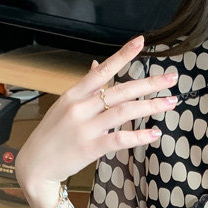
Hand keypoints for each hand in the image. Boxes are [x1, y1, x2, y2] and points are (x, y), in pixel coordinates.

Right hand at [14, 34, 178, 207]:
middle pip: (120, 90)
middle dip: (149, 83)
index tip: (141, 42)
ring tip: (170, 102)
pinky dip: (138, 136)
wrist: (35, 165)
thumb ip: (85, 86)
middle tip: (172, 78)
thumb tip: (97, 64)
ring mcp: (85, 127)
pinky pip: (119, 139)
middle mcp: (80, 107)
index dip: (123, 55)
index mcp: (74, 94)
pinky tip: (155, 134)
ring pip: (124, 112)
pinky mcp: (90, 148)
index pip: (102, 70)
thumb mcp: (64, 106)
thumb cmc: (52, 136)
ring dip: (150, 106)